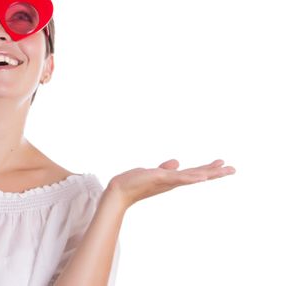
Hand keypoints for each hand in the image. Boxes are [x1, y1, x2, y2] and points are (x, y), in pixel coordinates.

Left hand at [107, 159, 235, 208]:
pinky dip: (191, 177)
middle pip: (198, 175)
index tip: (223, 163)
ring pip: (192, 177)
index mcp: (172, 179)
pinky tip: (202, 177)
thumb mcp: (153, 173)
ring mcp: (167, 181)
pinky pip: (178, 178)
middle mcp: (173, 182)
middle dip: (215, 173)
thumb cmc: (134, 183)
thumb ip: (166, 168)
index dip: (208, 169)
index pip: (194, 173)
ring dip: (208, 173)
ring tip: (223, 170)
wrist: (119, 191)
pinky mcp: (159, 178)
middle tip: (234, 169)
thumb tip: (177, 162)